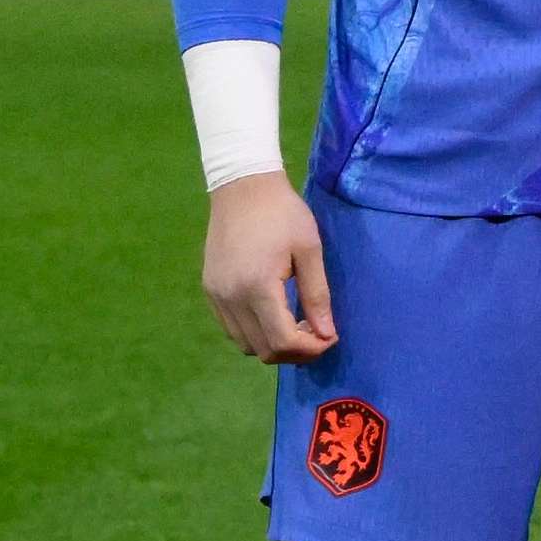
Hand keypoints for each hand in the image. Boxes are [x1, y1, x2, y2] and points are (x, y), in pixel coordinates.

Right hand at [199, 174, 335, 362]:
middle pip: (262, 350)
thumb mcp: (310, 250)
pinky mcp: (209, 290)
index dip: (309, 349)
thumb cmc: (283, 214)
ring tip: (298, 324)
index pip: (282, 341)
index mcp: (257, 287)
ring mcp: (215, 295)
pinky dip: (255, 332)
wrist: (242, 188)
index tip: (330, 338)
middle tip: (318, 333)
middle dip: (294, 351)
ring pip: (244, 343)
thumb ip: (317, 295)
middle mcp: (230, 297)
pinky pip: (231, 328)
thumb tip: (327, 333)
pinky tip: (276, 315)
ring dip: (273, 344)